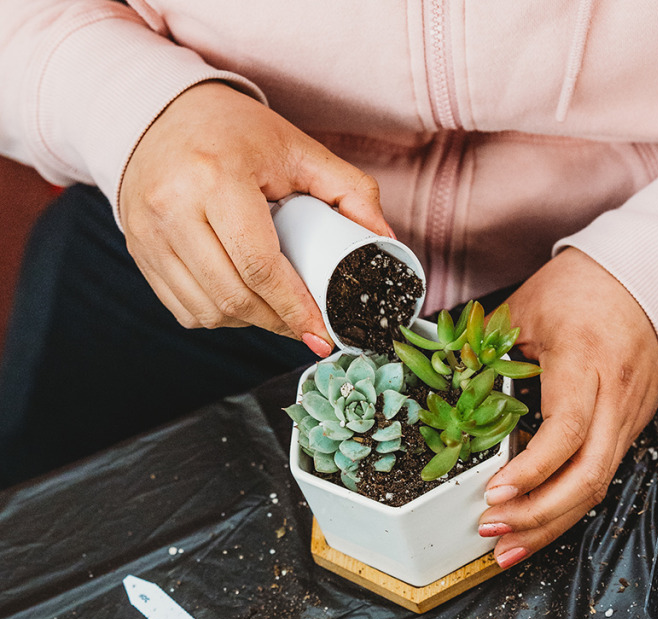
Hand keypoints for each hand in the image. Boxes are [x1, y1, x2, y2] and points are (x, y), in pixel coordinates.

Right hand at [119, 81, 391, 355]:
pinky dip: (219, 317)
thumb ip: (350, 190)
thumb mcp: (298, 149)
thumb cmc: (235, 132)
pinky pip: (183, 309)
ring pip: (208, 311)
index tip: (322, 333)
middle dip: (278, 322)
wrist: (159, 114)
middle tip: (307, 326)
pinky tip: (242, 303)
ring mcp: (149, 234)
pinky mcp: (140, 252)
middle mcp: (173, 208)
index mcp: (216, 177)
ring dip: (250, 323)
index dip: (295, 309)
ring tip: (277, 311)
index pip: (260, 265)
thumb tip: (384, 240)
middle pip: (234, 297)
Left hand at [478, 248, 657, 567]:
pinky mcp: (631, 425)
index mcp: (587, 361)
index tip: (494, 492)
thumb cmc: (583, 286)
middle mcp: (616, 396)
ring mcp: (629, 415)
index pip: (566, 430)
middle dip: (539, 516)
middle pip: (589, 476)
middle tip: (492, 531)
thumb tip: (449, 392)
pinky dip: (568, 504)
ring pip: (598, 486)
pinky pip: (601, 474)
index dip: (531, 470)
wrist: (646, 277)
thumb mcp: (525, 309)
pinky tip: (538, 521)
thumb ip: (488, 351)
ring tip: (508, 546)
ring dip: (552, 523)